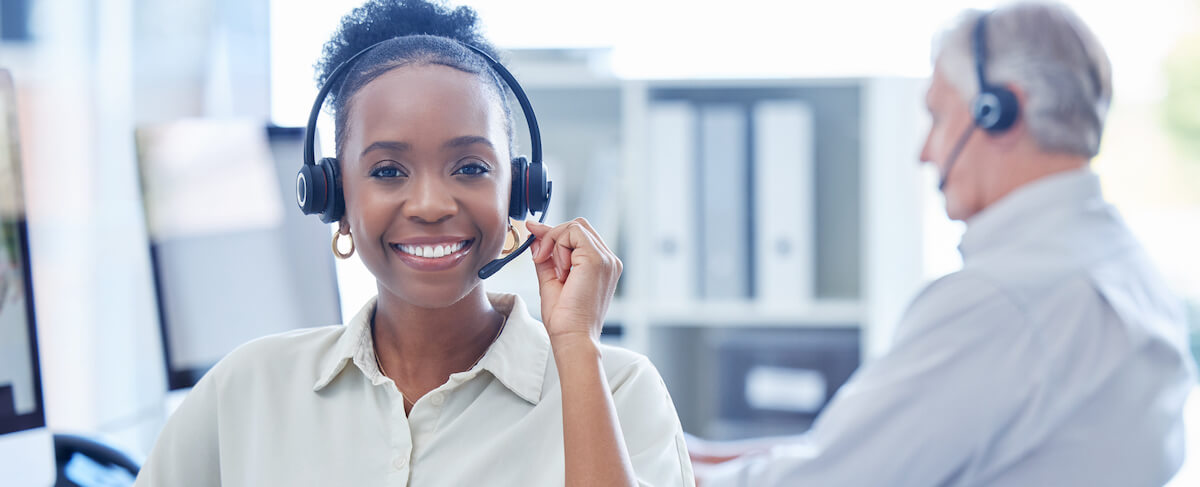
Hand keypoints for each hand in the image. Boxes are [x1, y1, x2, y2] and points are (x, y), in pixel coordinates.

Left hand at [526, 218, 621, 342]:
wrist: (573, 338)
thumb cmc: (565, 319)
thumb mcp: (551, 281)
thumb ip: (546, 257)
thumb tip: (535, 237)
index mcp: (601, 266)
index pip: (580, 235)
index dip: (555, 232)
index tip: (532, 231)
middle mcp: (608, 260)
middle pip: (579, 226)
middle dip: (554, 236)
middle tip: (540, 257)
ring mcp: (606, 258)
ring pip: (575, 227)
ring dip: (555, 243)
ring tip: (556, 272)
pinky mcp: (597, 259)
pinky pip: (573, 233)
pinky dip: (559, 246)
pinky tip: (560, 269)